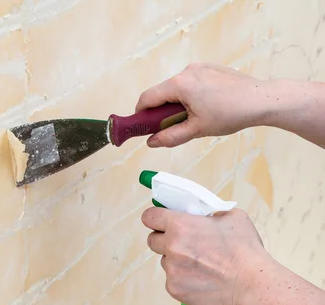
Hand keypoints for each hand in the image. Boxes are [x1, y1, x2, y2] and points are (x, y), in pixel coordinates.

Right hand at [136, 63, 274, 147]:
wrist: (259, 100)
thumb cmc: (230, 113)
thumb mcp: (196, 130)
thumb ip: (170, 137)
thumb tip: (152, 142)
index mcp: (180, 84)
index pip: (148, 98)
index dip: (140, 114)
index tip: (140, 127)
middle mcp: (187, 71)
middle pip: (162, 93)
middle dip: (161, 112)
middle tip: (169, 129)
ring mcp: (199, 68)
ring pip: (177, 89)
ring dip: (177, 105)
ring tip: (193, 119)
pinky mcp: (210, 68)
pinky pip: (191, 83)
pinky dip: (190, 97)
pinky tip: (205, 109)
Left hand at [141, 207, 271, 304]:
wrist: (251, 285)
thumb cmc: (245, 251)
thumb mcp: (233, 217)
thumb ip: (211, 214)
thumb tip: (204, 217)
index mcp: (180, 225)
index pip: (150, 217)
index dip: (155, 218)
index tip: (160, 221)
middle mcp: (171, 247)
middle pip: (153, 241)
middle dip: (165, 240)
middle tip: (183, 243)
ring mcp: (171, 270)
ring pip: (165, 262)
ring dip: (176, 261)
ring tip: (201, 265)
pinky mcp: (174, 289)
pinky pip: (173, 280)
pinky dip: (184, 279)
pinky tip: (203, 279)